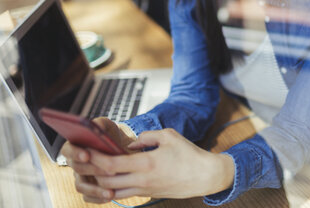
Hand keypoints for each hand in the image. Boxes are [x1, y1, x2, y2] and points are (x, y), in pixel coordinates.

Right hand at [60, 117, 136, 203]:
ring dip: (95, 190)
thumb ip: (98, 125)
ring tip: (110, 192)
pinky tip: (111, 196)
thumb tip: (96, 128)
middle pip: (78, 168)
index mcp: (73, 146)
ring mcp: (80, 176)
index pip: (68, 150)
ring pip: (81, 186)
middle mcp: (74, 163)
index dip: (76, 153)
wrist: (116, 146)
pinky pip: (88, 197)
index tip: (87, 155)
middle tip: (110, 170)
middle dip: (94, 170)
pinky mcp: (87, 187)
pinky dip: (98, 198)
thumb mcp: (104, 125)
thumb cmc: (107, 134)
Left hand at [91, 128, 234, 199]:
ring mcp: (145, 190)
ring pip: (113, 192)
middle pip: (107, 181)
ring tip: (91, 174)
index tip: (85, 152)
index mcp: (146, 163)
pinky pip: (124, 195)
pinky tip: (108, 183)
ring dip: (100, 184)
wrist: (205, 176)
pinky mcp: (149, 194)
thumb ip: (146, 137)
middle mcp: (142, 180)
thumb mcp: (168, 136)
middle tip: (82, 164)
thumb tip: (131, 144)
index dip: (95, 159)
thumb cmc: (189, 154)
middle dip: (91, 173)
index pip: (112, 164)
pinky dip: (112, 190)